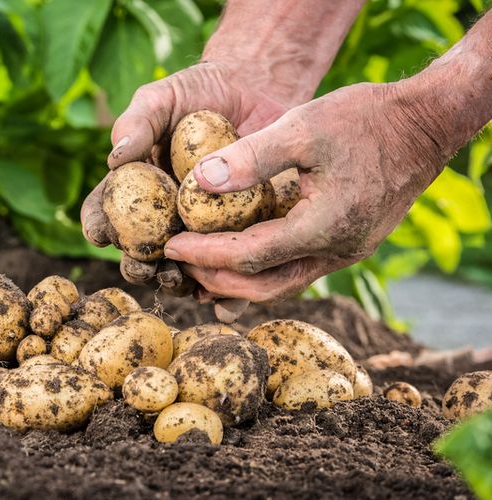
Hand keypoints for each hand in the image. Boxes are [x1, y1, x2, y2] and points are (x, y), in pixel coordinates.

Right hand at [79, 62, 288, 318]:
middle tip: (145, 265)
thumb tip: (115, 158)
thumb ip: (137, 123)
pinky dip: (226, 292)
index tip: (100, 233)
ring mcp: (201, 230)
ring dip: (178, 283)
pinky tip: (226, 300)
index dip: (98, 226)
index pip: (106, 213)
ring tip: (182, 281)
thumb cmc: (199, 91)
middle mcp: (163, 216)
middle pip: (141, 253)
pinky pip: (230, 270)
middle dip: (138, 266)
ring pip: (182, 269)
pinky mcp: (240, 235)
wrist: (256, 90)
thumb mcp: (163, 97)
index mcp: (135, 190)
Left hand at [164, 81, 446, 302]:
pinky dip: (260, 274)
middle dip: (214, 277)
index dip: (205, 254)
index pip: (250, 256)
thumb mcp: (305, 125)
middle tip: (177, 261)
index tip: (170, 245)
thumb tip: (200, 182)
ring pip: (279, 286)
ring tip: (197, 272)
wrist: (424, 126)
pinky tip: (235, 268)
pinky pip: (294, 272)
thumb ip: (253, 156)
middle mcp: (336, 251)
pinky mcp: (345, 246)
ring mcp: (344, 253)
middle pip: (262, 285)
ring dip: (235, 284)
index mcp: (325, 225)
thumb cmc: (366, 119)